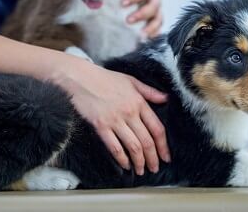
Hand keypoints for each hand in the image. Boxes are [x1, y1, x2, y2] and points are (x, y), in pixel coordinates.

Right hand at [54, 57, 170, 174]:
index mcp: (139, 102)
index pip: (157, 128)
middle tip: (155, 168)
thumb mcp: (131, 80)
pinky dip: (122, 159)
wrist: (82, 78)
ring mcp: (115, 120)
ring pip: (133, 146)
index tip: (165, 156)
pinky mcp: (101, 126)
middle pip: (146, 141)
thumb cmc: (106, 79)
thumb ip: (149, 91)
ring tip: (142, 170)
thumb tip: (165, 98)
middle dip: (153, 158)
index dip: (163, 146)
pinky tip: (125, 165)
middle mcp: (130, 113)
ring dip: (139, 162)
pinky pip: (114, 147)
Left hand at [122, 0, 162, 36]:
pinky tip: (145, 38)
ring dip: (151, 25)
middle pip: (155, 0)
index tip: (123, 3)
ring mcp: (153, 0)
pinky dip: (154, 32)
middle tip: (128, 21)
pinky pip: (158, 24)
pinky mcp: (153, 13)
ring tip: (140, 35)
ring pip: (158, 13)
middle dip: (143, 12)